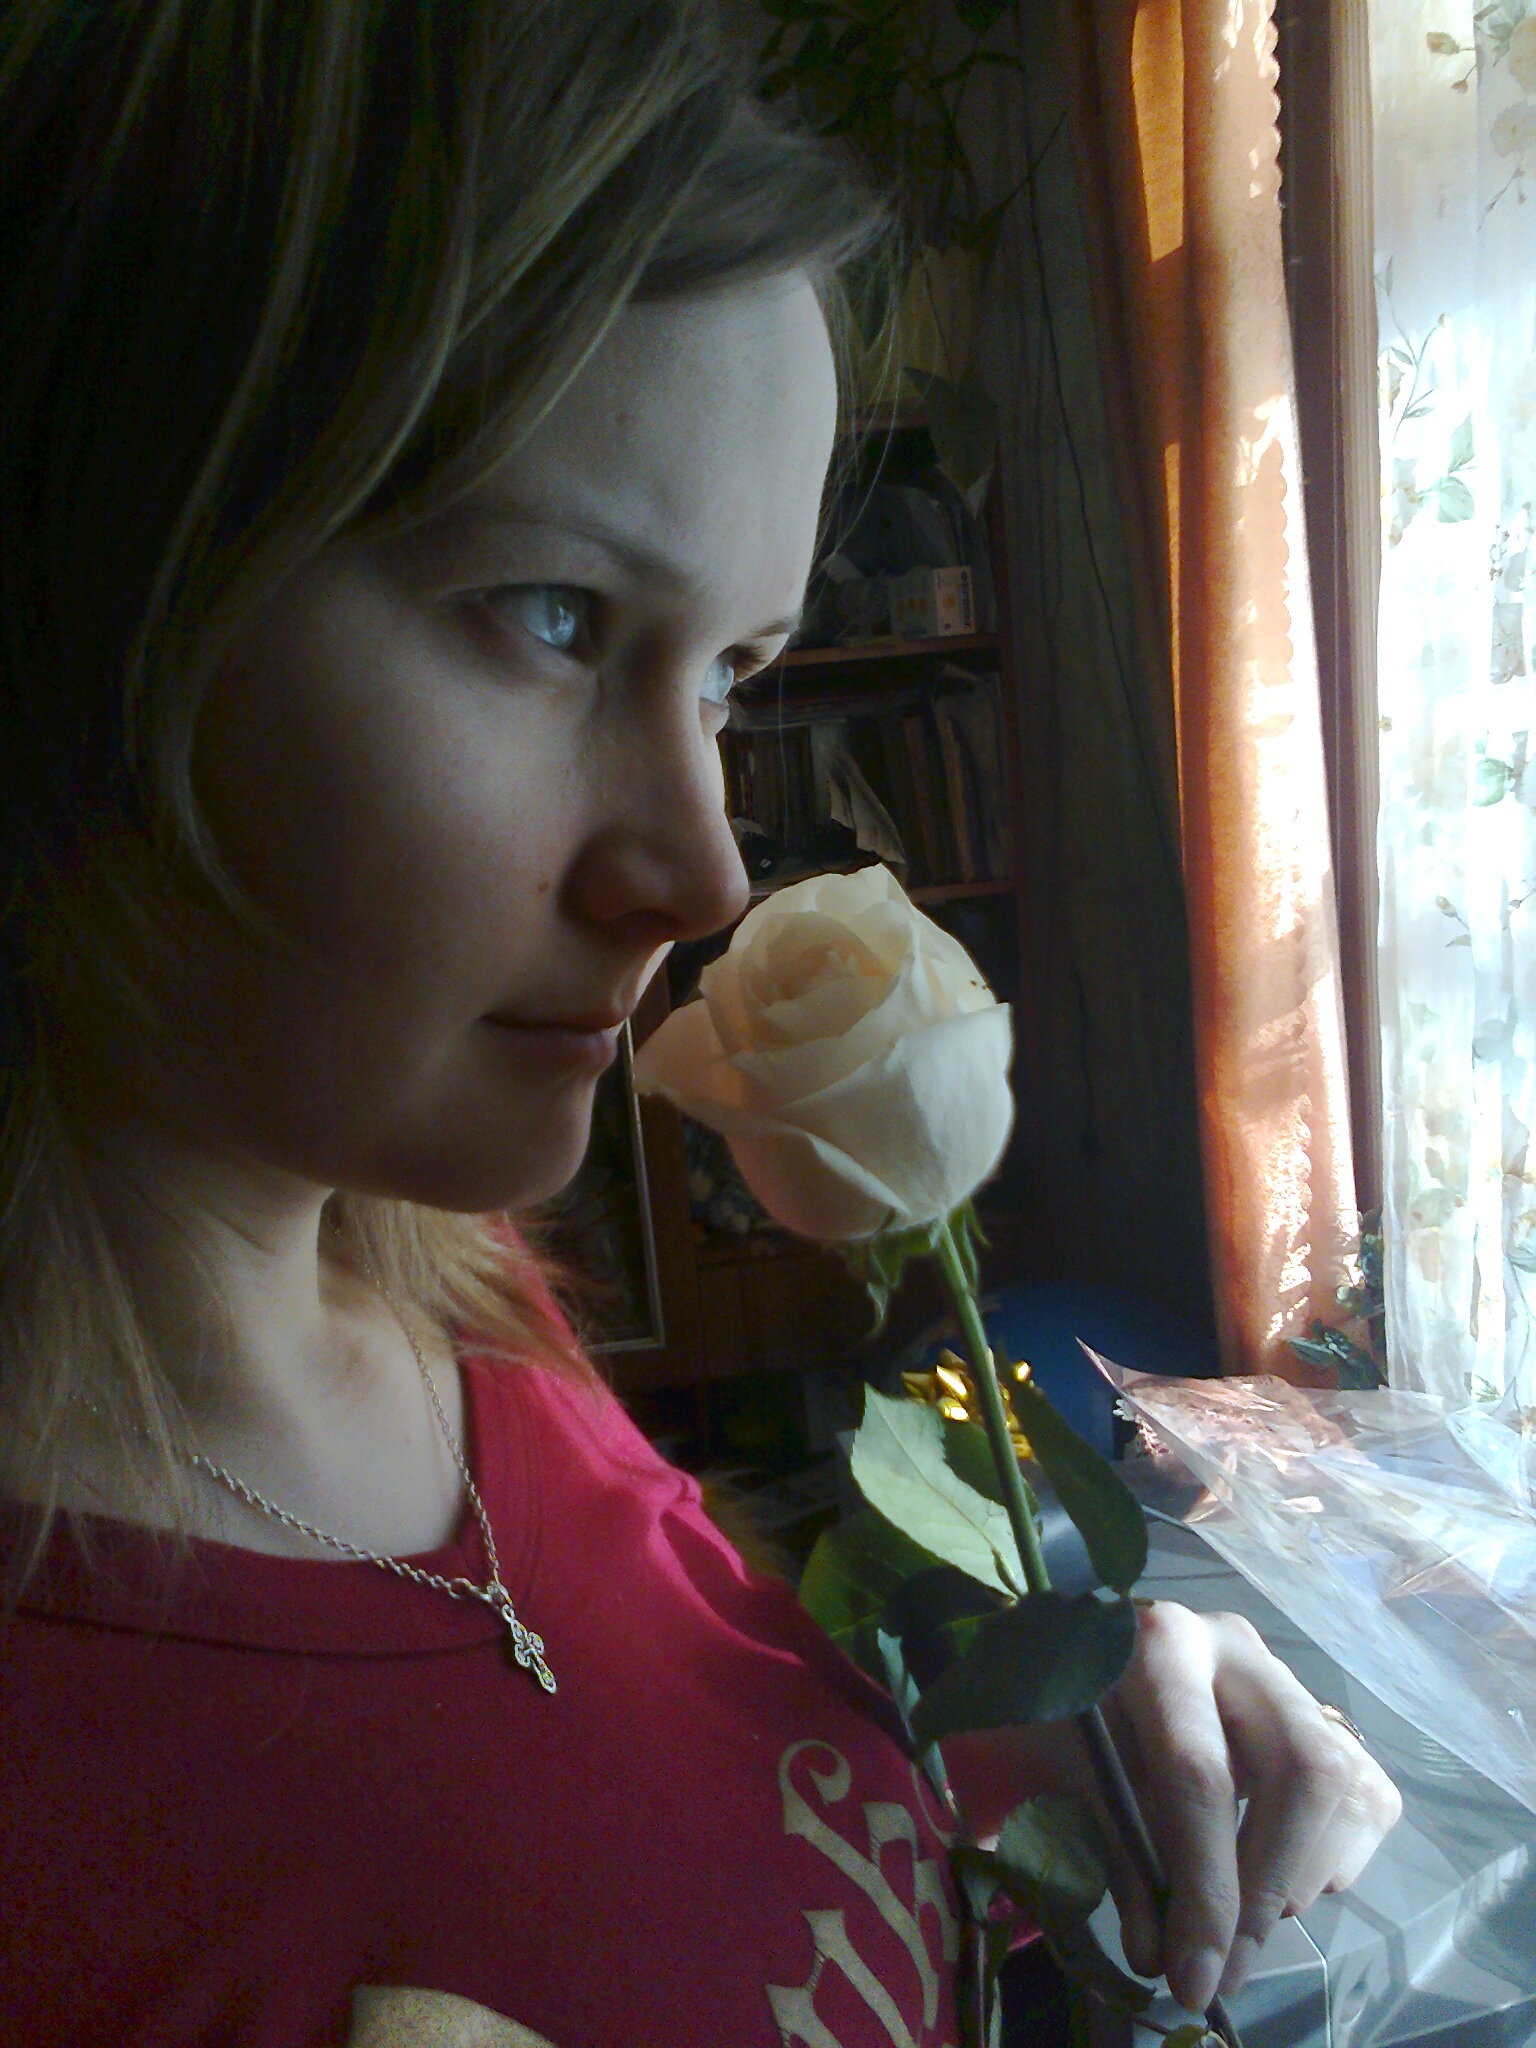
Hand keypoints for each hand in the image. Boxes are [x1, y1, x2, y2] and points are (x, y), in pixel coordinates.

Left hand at [947, 1601, 1401, 2016]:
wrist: (1090, 1660)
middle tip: (1231, 1964)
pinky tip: (1283, 1871)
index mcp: (1161, 1645)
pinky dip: (1333, 1858)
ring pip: (1344, 1786)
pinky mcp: (1322, 1710)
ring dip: (1300, 1878)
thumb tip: (1159, 1960)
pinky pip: (1366, 1794)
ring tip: (1247, 1915)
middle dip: (1267, 1887)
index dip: (1205, 1889)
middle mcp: (1238, 1647)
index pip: (1200, 1773)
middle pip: (1300, 1772)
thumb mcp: (1076, 1774)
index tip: (1196, 1979)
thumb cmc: (1075, 1713)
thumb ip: (1120, 1858)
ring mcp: (1288, 1675)